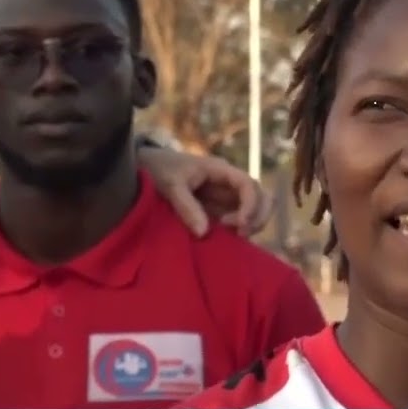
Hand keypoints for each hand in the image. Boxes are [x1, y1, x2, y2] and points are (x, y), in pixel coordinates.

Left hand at [137, 146, 272, 236]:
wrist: (145, 168)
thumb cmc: (158, 169)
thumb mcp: (170, 184)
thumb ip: (186, 206)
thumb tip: (204, 233)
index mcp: (220, 170)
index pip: (248, 185)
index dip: (251, 205)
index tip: (239, 225)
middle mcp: (228, 183)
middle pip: (262, 196)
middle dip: (259, 216)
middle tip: (240, 234)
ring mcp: (225, 197)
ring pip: (255, 210)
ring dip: (251, 225)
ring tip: (232, 237)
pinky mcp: (218, 210)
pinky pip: (239, 221)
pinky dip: (239, 231)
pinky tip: (225, 240)